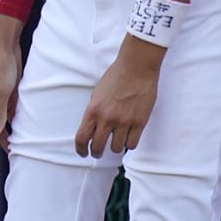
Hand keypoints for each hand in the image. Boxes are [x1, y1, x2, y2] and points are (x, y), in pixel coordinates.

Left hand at [74, 37, 162, 158]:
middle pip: (98, 147)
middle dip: (97, 153)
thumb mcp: (97, 93)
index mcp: (93, 111)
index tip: (83, 153)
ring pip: (116, 148)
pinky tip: (128, 138)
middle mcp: (107, 119)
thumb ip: (95, 111)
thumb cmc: (117, 76)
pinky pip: (132, 144)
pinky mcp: (139, 122)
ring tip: (116, 143)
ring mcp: (124, 122)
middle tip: (98, 153)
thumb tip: (94, 127)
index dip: (81, 150)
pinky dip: (129, 144)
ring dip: (115, 148)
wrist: (136, 67)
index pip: (82, 138)